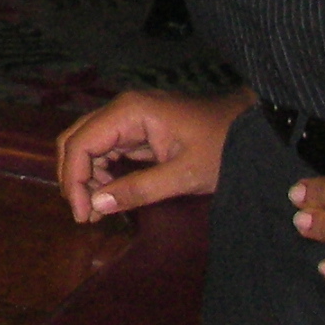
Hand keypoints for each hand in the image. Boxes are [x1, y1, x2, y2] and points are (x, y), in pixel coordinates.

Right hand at [58, 87, 255, 222]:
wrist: (249, 127)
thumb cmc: (221, 147)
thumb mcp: (184, 175)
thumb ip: (139, 190)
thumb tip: (96, 207)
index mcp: (129, 112)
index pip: (81, 143)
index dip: (74, 179)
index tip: (83, 214)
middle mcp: (121, 109)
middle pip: (76, 139)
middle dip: (74, 178)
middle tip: (85, 214)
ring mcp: (128, 117)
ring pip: (88, 144)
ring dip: (86, 176)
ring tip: (96, 210)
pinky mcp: (137, 128)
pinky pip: (106, 148)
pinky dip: (101, 171)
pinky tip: (109, 195)